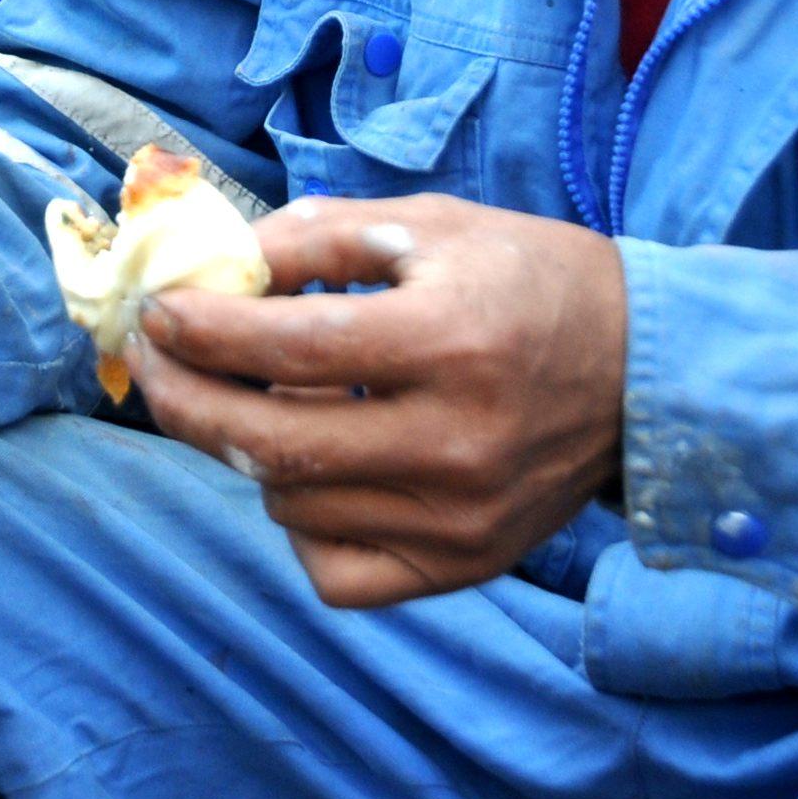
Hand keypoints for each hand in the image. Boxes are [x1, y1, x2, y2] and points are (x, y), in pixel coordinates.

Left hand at [132, 196, 628, 608]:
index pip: (285, 346)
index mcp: (449, 340)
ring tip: (265, 397)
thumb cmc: (533, 283)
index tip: (156, 312)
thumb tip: (214, 268)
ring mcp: (458, 518)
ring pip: (290, 505)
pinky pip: (335, 571)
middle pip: (267, 443)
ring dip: (251, 450)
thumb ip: (318, 239)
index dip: (200, 329)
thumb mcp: (433, 227)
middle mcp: (454, 441)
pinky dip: (301, 524)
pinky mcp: (463, 567)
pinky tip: (318, 471)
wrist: (646, 373)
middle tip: (150, 363)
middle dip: (182, 399)